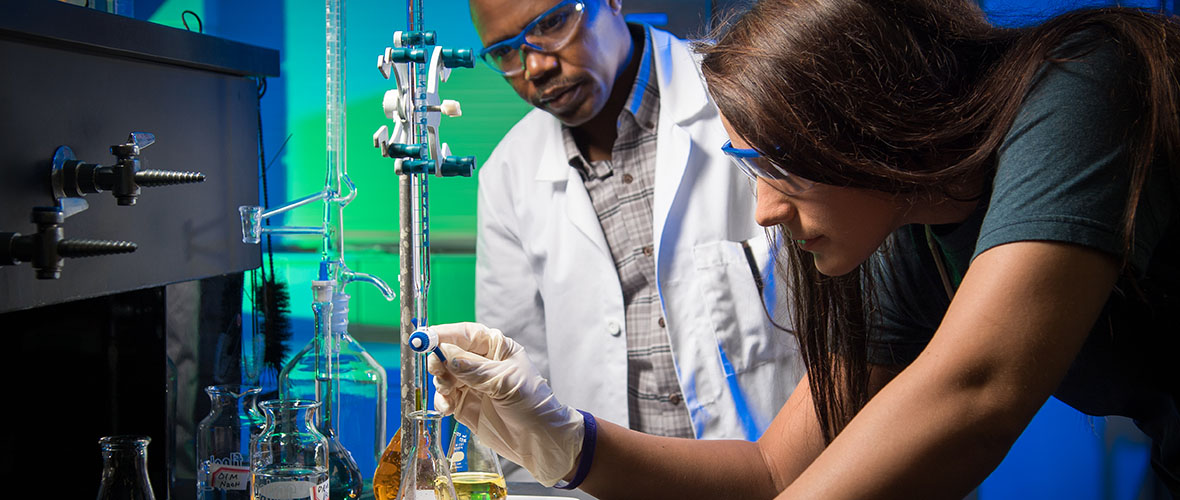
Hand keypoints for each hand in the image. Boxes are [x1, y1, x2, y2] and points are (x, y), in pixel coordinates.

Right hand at [426, 322, 583, 485]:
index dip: (444, 334)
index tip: (424, 338)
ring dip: (440, 383)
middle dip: (439, 361)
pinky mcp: (464, 404)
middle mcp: (481, 363)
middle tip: (438, 372)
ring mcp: (471, 384)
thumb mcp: (505, 382)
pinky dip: (441, 401)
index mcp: (496, 348)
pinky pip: (443, 397)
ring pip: (442, 375)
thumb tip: (446, 356)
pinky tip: (447, 408)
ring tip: (449, 395)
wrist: (538, 441)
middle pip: (448, 353)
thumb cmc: (532, 405)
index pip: (465, 334)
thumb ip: (474, 370)